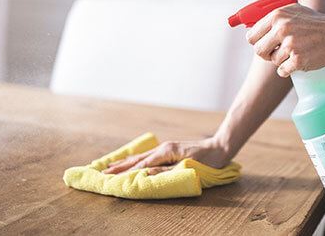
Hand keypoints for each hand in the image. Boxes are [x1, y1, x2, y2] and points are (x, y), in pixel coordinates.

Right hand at [102, 137, 230, 174]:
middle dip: (120, 166)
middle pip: (137, 159)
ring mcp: (165, 148)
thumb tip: (145, 174)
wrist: (220, 147)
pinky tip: (133, 162)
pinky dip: (137, 160)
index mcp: (165, 152)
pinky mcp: (169, 150)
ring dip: (126, 162)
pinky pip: (148, 156)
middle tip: (104, 172)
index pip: (141, 165)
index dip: (126, 172)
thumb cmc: (207, 160)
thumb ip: (165, 171)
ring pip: (141, 157)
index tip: (112, 178)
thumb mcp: (187, 167)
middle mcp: (163, 148)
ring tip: (112, 166)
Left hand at [246, 3, 324, 76]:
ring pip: (273, 61)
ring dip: (282, 61)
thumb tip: (253, 28)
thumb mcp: (294, 12)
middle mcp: (281, 28)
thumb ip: (274, 19)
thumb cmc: (318, 25)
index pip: (251, 36)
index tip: (266, 45)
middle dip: (267, 54)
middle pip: (259, 50)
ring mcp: (290, 44)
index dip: (258, 42)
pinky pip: (282, 71)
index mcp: (277, 16)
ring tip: (296, 53)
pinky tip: (299, 61)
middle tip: (278, 53)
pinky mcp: (298, 59)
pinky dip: (289, 70)